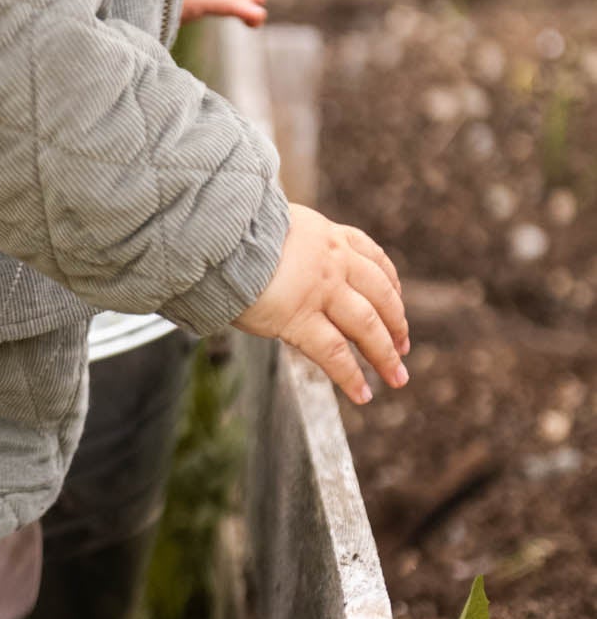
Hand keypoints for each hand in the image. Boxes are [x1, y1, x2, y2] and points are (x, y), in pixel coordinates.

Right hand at [234, 204, 409, 406]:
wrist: (214, 234)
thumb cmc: (228, 231)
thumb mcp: (270, 222)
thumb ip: (286, 242)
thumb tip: (272, 255)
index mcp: (326, 235)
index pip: (374, 258)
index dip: (391, 284)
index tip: (397, 300)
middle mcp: (332, 260)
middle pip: (380, 296)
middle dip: (397, 325)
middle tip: (404, 348)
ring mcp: (320, 290)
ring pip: (367, 326)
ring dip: (385, 355)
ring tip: (396, 378)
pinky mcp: (299, 318)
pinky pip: (334, 354)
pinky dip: (351, 377)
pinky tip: (362, 395)